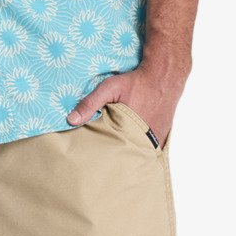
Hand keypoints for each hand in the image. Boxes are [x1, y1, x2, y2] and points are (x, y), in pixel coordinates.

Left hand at [66, 69, 183, 149]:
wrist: (164, 75)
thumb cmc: (137, 82)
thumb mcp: (110, 88)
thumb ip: (90, 103)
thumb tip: (71, 120)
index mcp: (133, 131)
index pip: (115, 152)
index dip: (106, 156)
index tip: (96, 159)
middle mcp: (148, 139)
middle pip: (128, 154)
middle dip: (117, 156)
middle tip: (105, 160)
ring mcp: (158, 139)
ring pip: (140, 152)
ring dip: (131, 151)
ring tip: (119, 154)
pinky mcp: (164, 135)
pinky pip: (150, 147)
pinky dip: (142, 146)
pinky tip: (134, 143)